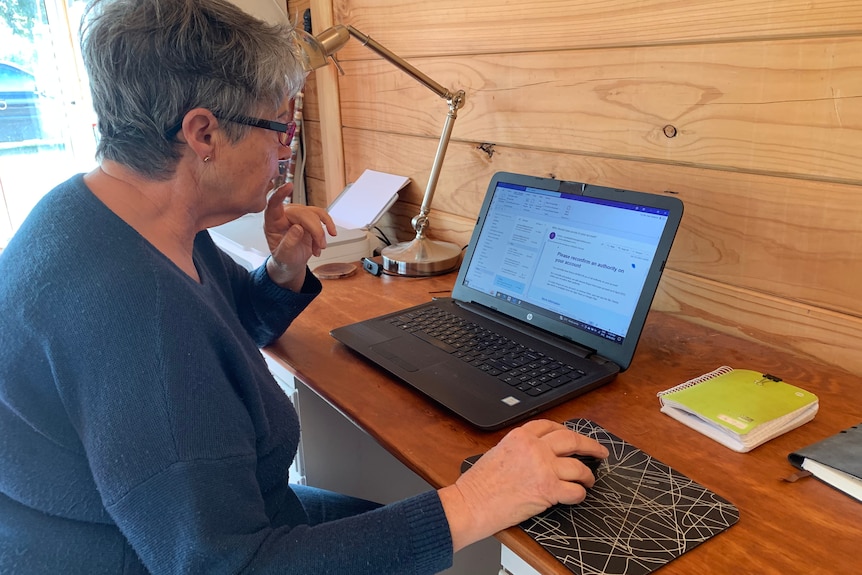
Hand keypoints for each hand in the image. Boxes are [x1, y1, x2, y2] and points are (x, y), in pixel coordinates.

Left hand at [263, 183, 335, 289]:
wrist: (292, 263)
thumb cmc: (284, 258)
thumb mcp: (283, 255)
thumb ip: (288, 242)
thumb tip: (298, 228)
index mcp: (272, 222)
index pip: (274, 204)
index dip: (280, 194)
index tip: (288, 186)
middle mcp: (285, 215)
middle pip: (303, 213)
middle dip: (315, 230)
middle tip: (319, 246)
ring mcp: (298, 215)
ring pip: (315, 214)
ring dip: (321, 232)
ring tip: (320, 247)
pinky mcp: (309, 217)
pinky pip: (322, 217)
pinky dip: (327, 229)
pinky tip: (324, 241)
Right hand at [438, 419, 607, 551]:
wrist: (471, 503)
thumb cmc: (479, 484)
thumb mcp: (498, 452)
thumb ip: (520, 448)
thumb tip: (538, 453)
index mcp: (521, 436)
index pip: (551, 426)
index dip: (566, 431)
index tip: (573, 437)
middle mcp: (535, 448)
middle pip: (571, 440)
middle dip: (590, 445)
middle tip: (599, 451)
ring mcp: (543, 468)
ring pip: (578, 466)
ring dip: (587, 475)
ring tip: (589, 480)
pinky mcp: (548, 490)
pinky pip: (575, 490)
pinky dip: (580, 494)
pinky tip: (577, 495)